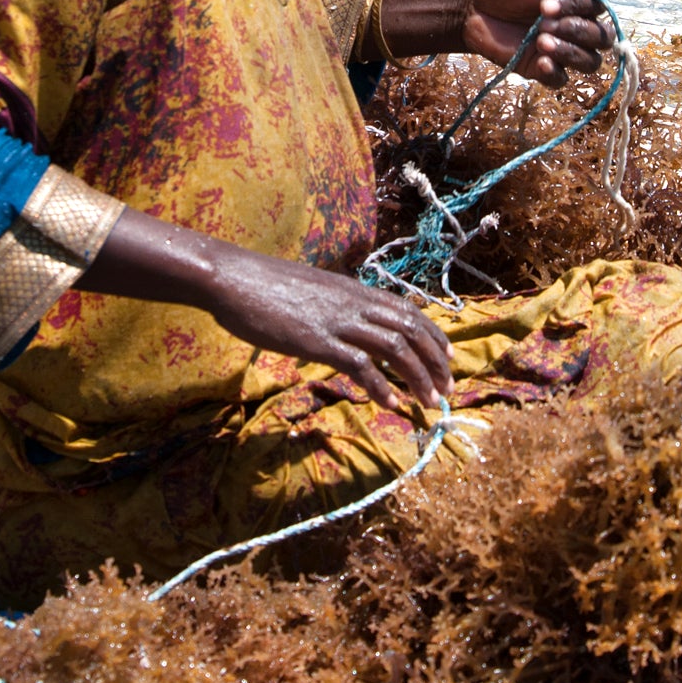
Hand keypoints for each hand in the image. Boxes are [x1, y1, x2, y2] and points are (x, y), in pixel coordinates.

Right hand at [79, 204, 453, 411]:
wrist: (234, 278)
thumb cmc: (266, 285)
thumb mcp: (312, 290)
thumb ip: (334, 305)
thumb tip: (346, 324)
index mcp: (354, 289)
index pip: (409, 310)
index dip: (434, 335)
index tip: (448, 357)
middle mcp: (354, 302)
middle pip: (411, 329)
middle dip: (436, 361)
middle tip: (447, 389)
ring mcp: (337, 321)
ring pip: (395, 348)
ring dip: (418, 378)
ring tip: (430, 403)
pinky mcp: (318, 340)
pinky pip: (361, 366)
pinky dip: (381, 387)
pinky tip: (390, 404)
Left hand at [462, 0, 611, 86]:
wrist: (474, 8)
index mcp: (580, 3)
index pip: (599, 8)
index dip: (578, 6)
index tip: (545, 4)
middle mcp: (577, 28)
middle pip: (602, 38)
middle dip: (577, 30)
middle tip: (543, 22)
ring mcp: (562, 51)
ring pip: (590, 62)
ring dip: (571, 52)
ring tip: (541, 41)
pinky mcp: (542, 69)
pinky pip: (561, 80)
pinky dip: (555, 72)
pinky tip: (541, 61)